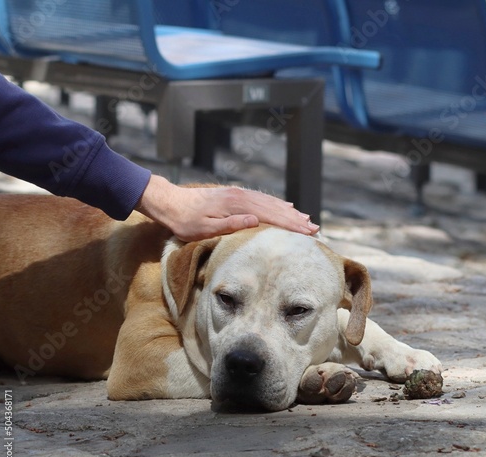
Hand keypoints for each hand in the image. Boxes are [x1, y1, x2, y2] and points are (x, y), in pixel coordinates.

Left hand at [136, 175, 319, 241]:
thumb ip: (230, 225)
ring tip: (306, 220)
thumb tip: (256, 221)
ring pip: (270, 202)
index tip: (308, 233)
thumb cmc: (185, 220)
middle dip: (296, 219)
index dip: (291, 225)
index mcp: (236, 205)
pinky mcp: (235, 195)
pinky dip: (276, 204)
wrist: (170, 201)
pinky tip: (285, 207)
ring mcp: (239, 194)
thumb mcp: (203, 228)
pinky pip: (262, 199)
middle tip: (315, 230)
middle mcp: (241, 196)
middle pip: (275, 208)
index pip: (270, 216)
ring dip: (289, 212)